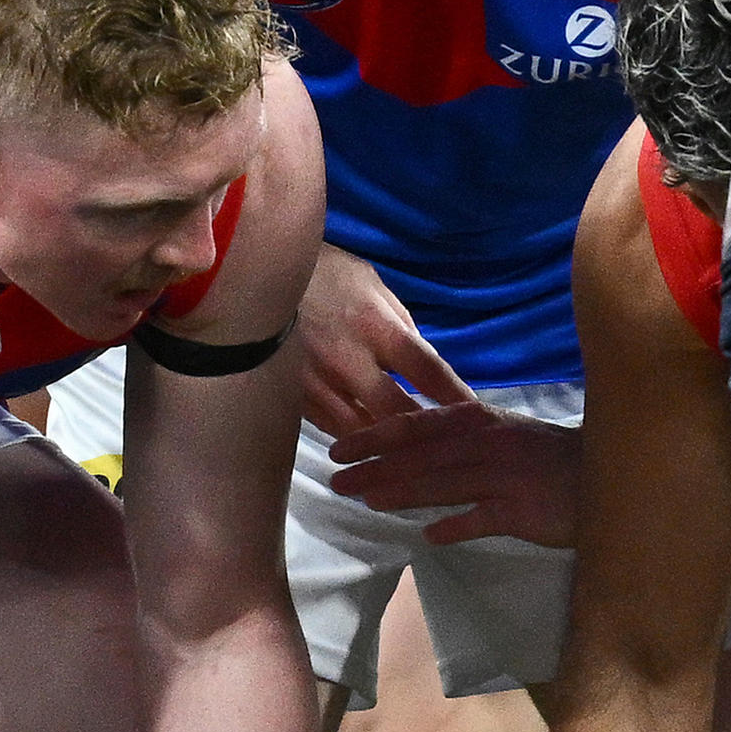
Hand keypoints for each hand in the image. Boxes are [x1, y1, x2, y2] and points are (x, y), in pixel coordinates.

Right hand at [292, 247, 473, 442]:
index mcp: (375, 325)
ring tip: (413, 458)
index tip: (479, 416)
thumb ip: (399, 326)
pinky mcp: (292, 396)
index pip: (428, 371)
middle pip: (398, 413)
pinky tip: (370, 448)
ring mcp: (316, 383)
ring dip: (389, 446)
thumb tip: (422, 368)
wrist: (251, 275)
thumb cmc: (321, 273)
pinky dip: (355, 439)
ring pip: (363, 432)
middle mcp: (348, 360)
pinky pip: (331, 429)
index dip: (456, 397)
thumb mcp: (371, 284)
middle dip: (426, 434)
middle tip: (448, 447)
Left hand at [326, 399, 577, 548]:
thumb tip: (413, 447)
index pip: (417, 426)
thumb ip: (461, 438)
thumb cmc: (550, 456)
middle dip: (375, 467)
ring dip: (402, 493)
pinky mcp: (524, 511)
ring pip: (445, 484)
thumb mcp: (504, 433)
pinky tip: (428, 537)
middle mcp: (487, 444)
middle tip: (337, 481)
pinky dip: (456, 527)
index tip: (339, 448)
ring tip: (366, 502)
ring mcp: (506, 477)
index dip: (375, 436)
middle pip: (421, 456)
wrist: (608, 473)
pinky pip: (484, 519)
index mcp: (480, 422)